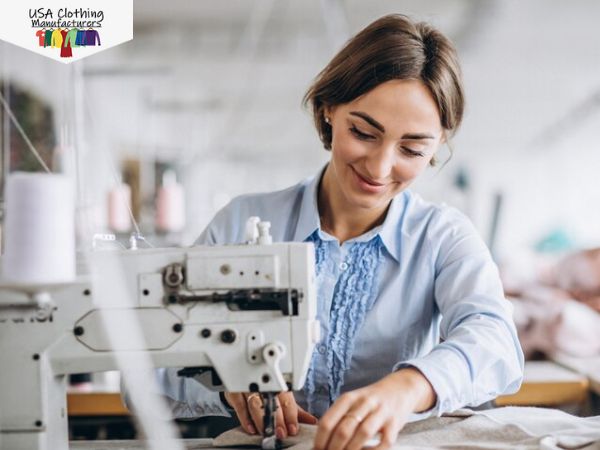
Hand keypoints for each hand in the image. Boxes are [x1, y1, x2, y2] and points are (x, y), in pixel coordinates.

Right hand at [224, 391, 317, 437]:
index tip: (293, 428)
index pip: (287, 399)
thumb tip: (312, 421)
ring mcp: (248, 387)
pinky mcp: (234, 391)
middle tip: (281, 433)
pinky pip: (239, 405)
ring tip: (266, 432)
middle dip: (277, 418)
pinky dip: (245, 418)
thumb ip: (295, 411)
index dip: (290, 415)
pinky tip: (251, 428)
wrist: (241, 377)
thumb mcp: (281, 398)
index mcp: (278, 385)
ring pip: (255, 403)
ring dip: (261, 419)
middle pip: (271, 401)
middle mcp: (264, 384)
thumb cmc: (265, 391)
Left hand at [314, 368, 435, 449]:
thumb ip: (338, 417)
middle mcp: (364, 403)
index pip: (328, 421)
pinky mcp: (395, 423)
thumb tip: (321, 440)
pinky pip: (385, 442)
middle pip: (344, 430)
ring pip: (363, 434)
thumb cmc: (370, 400)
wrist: (399, 389)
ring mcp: (381, 413)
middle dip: (333, 448)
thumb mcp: (351, 401)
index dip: (320, 440)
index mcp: (348, 398)